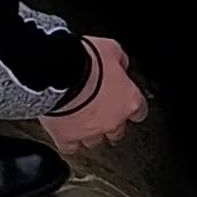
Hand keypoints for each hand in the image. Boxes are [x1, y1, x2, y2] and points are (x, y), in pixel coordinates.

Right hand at [38, 36, 147, 154]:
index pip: (139, 111)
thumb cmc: (84, 59)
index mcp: (128, 101)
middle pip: (117, 131)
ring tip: (80, 121)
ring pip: (95, 141)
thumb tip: (121, 64)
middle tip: (100, 113)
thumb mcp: (111, 48)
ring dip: (89, 132)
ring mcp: (90, 132)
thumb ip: (120, 60)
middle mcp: (113, 121)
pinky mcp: (67, 138)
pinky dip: (69, 142)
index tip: (125, 106)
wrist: (57, 71)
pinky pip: (71, 148)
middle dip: (110, 123)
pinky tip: (65, 134)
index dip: (131, 108)